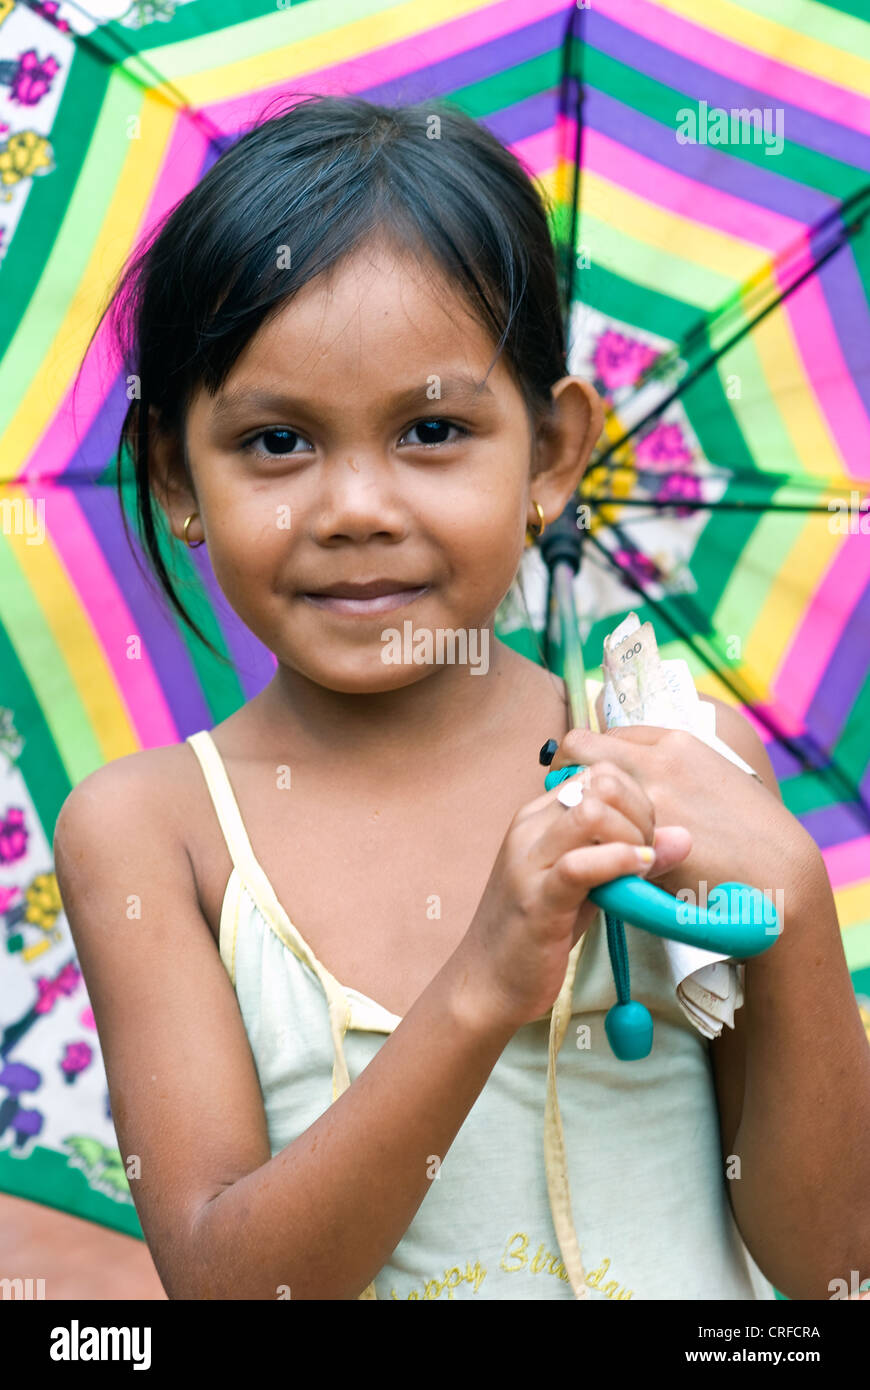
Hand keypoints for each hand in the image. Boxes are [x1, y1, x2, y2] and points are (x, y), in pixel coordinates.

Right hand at [457, 760, 692, 1030]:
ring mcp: (529, 861)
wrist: (487, 981)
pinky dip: (619, 861)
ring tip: (642, 865)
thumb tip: (682, 837)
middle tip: (648, 850)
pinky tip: (637, 872)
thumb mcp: (586, 885)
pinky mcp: (537, 899)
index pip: (598, 774)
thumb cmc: (538, 931)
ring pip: (591, 812)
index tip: (646, 833)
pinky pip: (581, 864)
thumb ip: (624, 856)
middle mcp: (529, 828)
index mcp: (538, 817)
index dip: (635, 797)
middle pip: (599, 782)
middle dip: (639, 811)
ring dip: (632, 834)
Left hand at [551, 725, 816, 912]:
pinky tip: (595, 857)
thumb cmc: (754, 834)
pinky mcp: (641, 838)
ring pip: (576, 785)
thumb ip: (676, 772)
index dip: (594, 756)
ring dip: (570, 803)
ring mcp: (646, 798)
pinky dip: (587, 841)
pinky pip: (592, 832)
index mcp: (677, 742)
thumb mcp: (717, 779)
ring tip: (577, 828)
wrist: (780, 874)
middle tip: (568, 798)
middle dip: (565, 767)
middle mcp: (656, 760)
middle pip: (578, 744)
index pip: (609, 732)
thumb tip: (643, 778)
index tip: (589, 776)